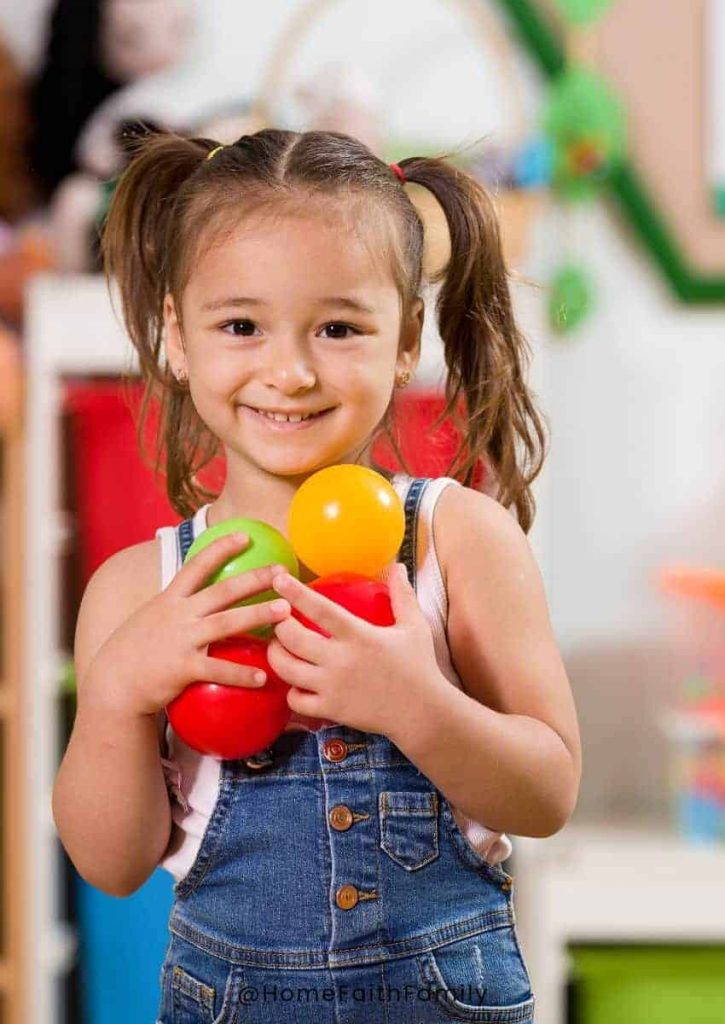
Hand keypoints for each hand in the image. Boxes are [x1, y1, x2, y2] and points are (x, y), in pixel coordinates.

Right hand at [85, 534, 292, 717]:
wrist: (112, 685)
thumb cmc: (135, 652)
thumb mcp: (150, 618)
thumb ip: (175, 607)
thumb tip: (199, 598)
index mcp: (170, 600)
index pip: (197, 566)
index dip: (221, 548)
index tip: (245, 536)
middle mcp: (178, 615)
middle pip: (223, 591)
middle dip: (255, 578)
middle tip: (283, 572)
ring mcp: (181, 640)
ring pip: (226, 623)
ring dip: (258, 615)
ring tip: (285, 612)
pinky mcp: (183, 668)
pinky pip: (219, 669)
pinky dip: (242, 673)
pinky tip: (264, 677)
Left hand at [267, 563, 442, 734]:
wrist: (422, 713)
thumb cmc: (419, 666)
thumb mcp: (414, 627)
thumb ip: (402, 595)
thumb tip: (397, 565)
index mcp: (359, 636)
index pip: (320, 610)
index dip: (296, 593)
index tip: (279, 580)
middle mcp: (342, 660)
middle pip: (292, 638)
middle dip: (278, 625)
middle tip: (279, 619)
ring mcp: (333, 687)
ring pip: (287, 669)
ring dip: (276, 655)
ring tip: (280, 648)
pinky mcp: (331, 710)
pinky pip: (295, 700)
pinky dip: (291, 691)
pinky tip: (297, 683)